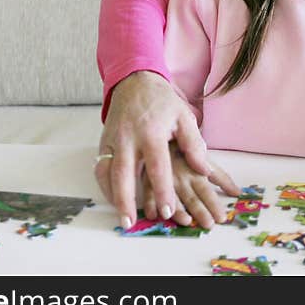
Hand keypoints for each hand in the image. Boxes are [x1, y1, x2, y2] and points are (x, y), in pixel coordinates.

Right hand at [94, 71, 209, 228]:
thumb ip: (194, 144)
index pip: (157, 166)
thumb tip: (204, 171)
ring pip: (107, 173)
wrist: (135, 82)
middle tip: (130, 223)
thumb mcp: (184, 117)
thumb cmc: (162, 101)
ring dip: (112, 197)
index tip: (168, 211)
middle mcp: (129, 138)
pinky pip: (100, 167)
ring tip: (121, 218)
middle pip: (124, 173)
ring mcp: (113, 140)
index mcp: (152, 132)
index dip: (162, 191)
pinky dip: (104, 185)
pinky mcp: (103, 142)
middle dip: (126, 200)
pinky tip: (113, 199)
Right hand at [144, 143, 240, 229]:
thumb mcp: (206, 159)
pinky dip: (149, 203)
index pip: (206, 191)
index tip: (221, 218)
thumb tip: (237, 192)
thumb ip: (220, 176)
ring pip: (170, 197)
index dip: (214, 205)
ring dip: (177, 210)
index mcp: (194, 171)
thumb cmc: (184, 145)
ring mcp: (163, 179)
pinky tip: (153, 215)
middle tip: (209, 225)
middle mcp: (180, 177)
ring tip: (186, 221)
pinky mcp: (145, 178)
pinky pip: (147, 192)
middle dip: (200, 212)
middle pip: (190, 197)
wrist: (158, 129)